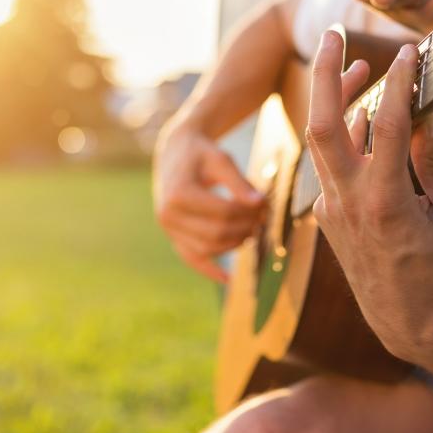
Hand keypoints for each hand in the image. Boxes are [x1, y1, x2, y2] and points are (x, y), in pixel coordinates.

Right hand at [153, 121, 266, 282]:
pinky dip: (209, 270)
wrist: (175, 153)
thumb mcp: (221, 159)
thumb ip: (240, 183)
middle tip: (263, 218)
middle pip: (216, 233)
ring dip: (234, 244)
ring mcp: (168, 229)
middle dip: (245, 228)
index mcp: (179, 193)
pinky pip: (191, 259)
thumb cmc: (201, 154)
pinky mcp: (173, 236)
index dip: (248, 212)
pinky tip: (228, 279)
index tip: (264, 205)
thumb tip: (260, 205)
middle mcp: (168, 215)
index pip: (223, 212)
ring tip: (252, 230)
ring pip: (207, 249)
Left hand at [307, 31, 432, 361]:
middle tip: (331, 34)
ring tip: (357, 67)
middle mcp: (348, 200)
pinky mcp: (324, 209)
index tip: (409, 54)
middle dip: (323, 72)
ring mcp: (330, 205)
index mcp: (386, 202)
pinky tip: (366, 118)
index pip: (388, 127)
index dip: (399, 84)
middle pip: (321, 123)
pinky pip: (332, 160)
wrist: (402, 317)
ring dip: (335, 98)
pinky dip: (347, 133)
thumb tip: (425, 113)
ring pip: (322, 138)